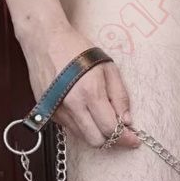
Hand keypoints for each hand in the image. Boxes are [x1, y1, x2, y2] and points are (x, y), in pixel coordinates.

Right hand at [18, 25, 139, 149]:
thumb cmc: (78, 49)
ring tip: (103, 119)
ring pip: (82, 137)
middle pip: (95, 140)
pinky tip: (87, 112)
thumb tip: (127, 120)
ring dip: (96, 133)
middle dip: (110, 139)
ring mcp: (56, 110)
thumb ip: (120, 95)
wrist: (44, 40)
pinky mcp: (47, 112)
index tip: (135, 140)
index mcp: (89, 92)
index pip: (109, 128)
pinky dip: (82, 126)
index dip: (125, 137)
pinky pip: (70, 128)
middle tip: (120, 131)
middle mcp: (71, 105)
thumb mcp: (108, 67)